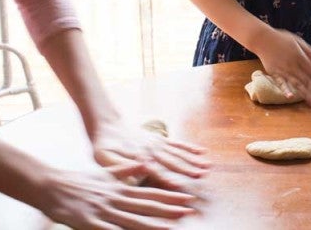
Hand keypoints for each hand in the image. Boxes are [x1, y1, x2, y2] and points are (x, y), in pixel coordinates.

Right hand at [38, 166, 196, 229]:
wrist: (52, 186)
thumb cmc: (79, 180)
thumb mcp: (104, 172)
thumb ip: (125, 170)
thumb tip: (144, 163)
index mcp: (120, 187)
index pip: (150, 192)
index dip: (169, 195)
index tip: (187, 197)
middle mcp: (116, 198)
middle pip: (146, 206)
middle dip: (169, 209)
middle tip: (189, 211)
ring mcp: (104, 211)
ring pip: (132, 220)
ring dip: (152, 225)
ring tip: (170, 228)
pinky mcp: (90, 223)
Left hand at [91, 121, 209, 193]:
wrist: (107, 124)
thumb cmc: (103, 146)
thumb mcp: (104, 158)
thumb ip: (120, 166)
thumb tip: (138, 169)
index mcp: (138, 158)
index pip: (155, 170)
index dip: (167, 177)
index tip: (178, 185)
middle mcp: (151, 150)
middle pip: (172, 162)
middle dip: (187, 169)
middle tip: (201, 175)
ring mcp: (157, 144)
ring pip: (178, 153)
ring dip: (193, 160)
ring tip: (207, 167)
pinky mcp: (159, 140)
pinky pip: (177, 144)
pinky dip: (190, 148)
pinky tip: (202, 152)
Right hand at [254, 28, 310, 107]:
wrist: (262, 38)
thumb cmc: (281, 38)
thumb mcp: (298, 41)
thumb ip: (310, 51)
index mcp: (300, 57)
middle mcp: (293, 65)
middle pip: (307, 80)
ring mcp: (283, 70)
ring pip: (296, 83)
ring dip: (305, 93)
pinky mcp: (274, 73)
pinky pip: (280, 82)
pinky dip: (285, 89)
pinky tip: (290, 97)